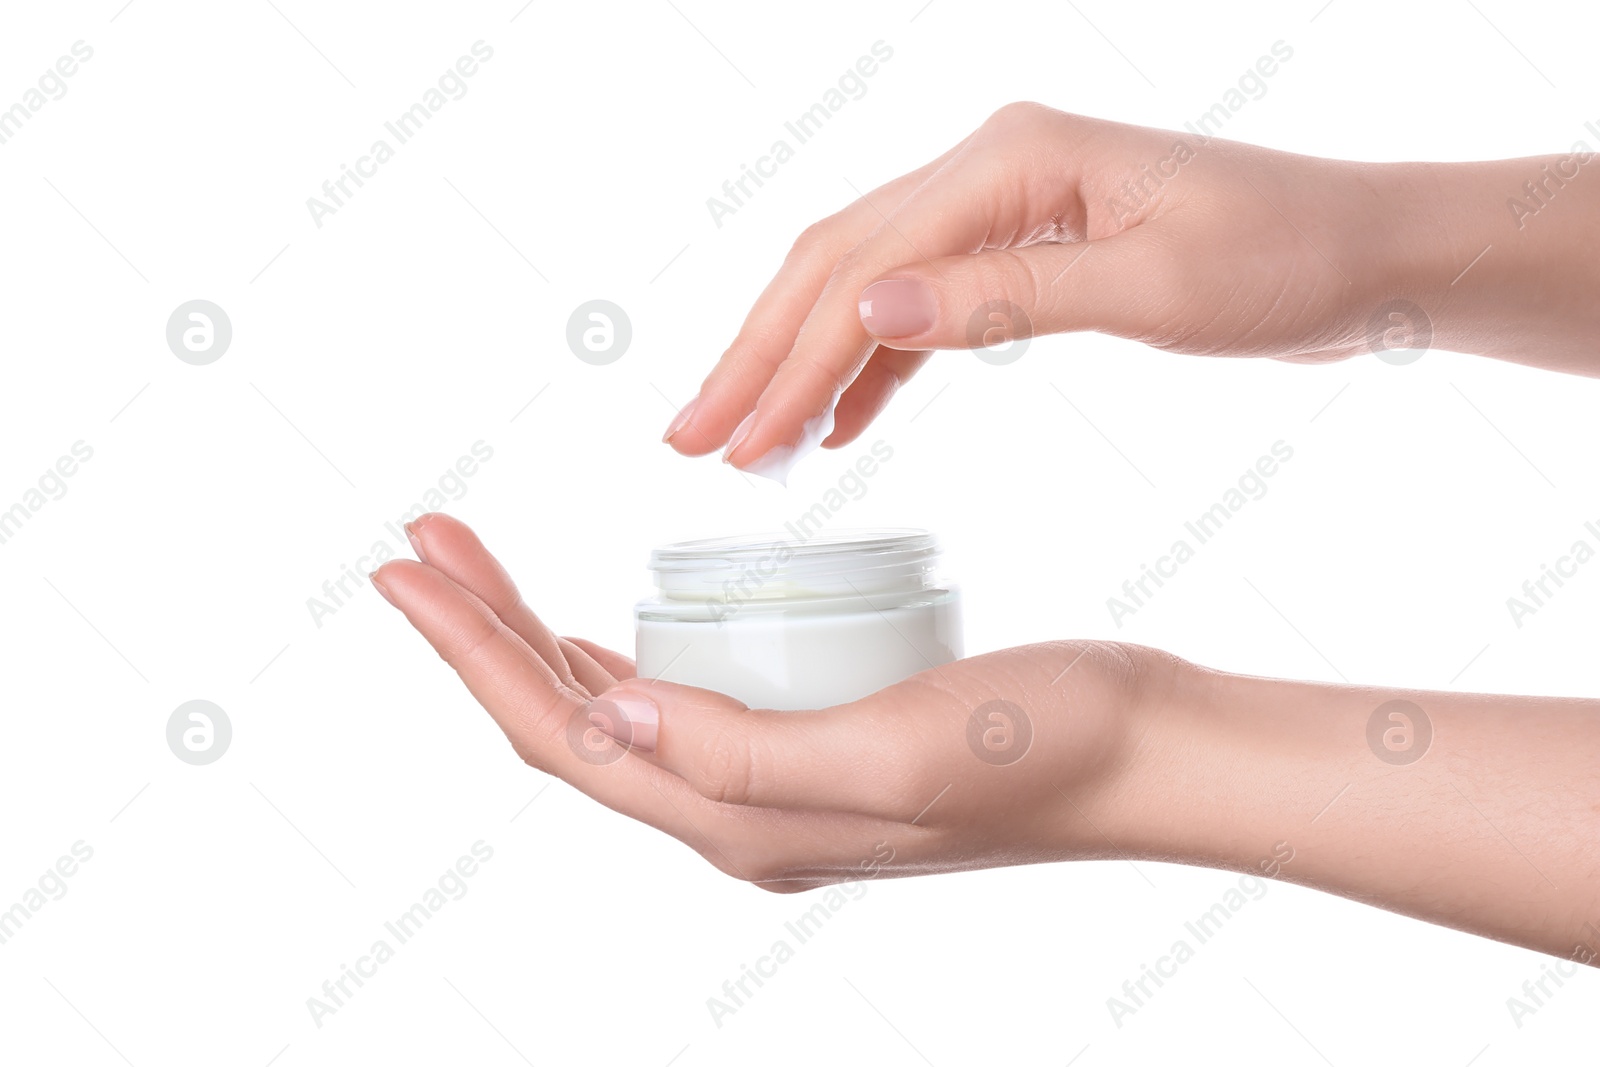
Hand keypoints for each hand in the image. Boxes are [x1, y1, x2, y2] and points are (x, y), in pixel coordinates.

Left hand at [375, 515, 1599, 958]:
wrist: (1150, 751)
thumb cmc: (1046, 745)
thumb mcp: (894, 751)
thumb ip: (741, 754)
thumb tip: (605, 716)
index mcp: (742, 820)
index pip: (564, 735)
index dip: (473, 652)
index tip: (404, 564)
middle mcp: (740, 813)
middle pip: (569, 721)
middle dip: (482, 632)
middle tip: (418, 540)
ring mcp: (775, 784)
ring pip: (614, 712)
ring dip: (534, 639)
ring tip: (474, 568)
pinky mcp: (812, 744)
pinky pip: (678, 707)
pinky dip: (615, 658)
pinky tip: (597, 629)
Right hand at [664, 102, 1599, 476]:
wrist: (1364, 250)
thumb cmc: (1284, 259)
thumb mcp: (1154, 285)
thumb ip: (1005, 297)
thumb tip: (867, 309)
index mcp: (1010, 162)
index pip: (861, 270)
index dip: (784, 362)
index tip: (730, 442)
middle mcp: (989, 168)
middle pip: (833, 264)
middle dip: (757, 357)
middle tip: (691, 443)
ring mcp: (1000, 205)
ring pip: (862, 284)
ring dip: (797, 363)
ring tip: (741, 442)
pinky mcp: (1021, 248)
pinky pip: (920, 308)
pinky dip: (870, 365)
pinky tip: (836, 421)